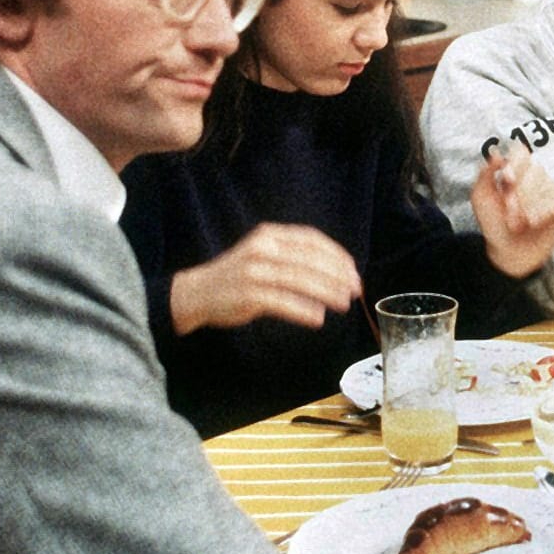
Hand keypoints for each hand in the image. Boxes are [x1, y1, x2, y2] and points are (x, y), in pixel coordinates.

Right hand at [168, 223, 361, 334]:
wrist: (197, 292)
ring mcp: (254, 271)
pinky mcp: (248, 295)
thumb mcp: (263, 254)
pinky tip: (318, 318)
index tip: (353, 270)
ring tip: (344, 303)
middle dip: (338, 275)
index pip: (311, 239)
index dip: (336, 254)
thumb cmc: (237, 276)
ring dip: (327, 292)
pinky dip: (303, 310)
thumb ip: (291, 256)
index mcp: (269, 235)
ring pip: (300, 280)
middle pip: (309, 259)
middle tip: (355, 289)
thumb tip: (334, 270)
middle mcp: (262, 249)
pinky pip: (282, 302)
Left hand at [472, 141, 553, 278]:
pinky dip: (542, 212)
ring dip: (528, 207)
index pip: (521, 153)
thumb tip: (496, 154)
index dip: (516, 164)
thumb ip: (485, 174)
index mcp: (515, 170)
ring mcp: (551, 189)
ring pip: (545, 186)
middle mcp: (535, 176)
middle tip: (509, 213)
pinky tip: (533, 223)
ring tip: (518, 224)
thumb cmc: (494, 224)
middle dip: (518, 194)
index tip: (506, 180)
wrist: (507, 253)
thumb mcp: (481, 198)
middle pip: (534, 170)